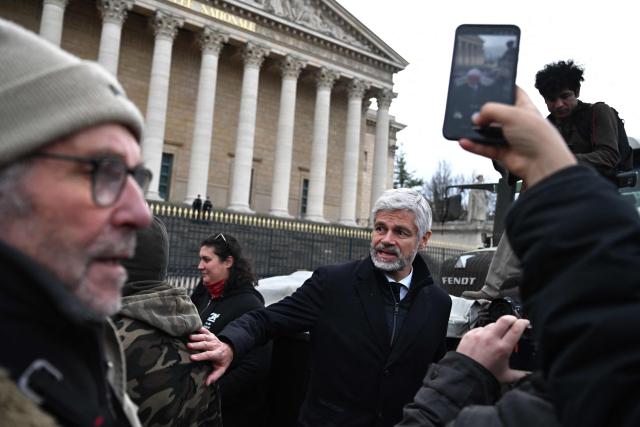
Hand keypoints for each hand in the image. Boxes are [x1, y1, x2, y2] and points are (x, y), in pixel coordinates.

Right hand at [188, 327, 233, 385]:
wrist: (229, 350)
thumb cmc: (222, 361)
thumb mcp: (221, 369)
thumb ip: (214, 376)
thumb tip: (207, 383)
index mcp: (217, 354)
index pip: (208, 355)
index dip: (200, 356)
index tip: (192, 358)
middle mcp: (215, 345)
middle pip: (206, 344)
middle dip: (197, 345)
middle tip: (188, 345)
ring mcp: (213, 339)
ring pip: (205, 337)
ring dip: (197, 336)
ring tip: (189, 337)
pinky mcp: (211, 335)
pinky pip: (206, 330)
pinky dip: (201, 328)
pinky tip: (194, 327)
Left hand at [456, 315, 529, 382]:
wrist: (466, 376)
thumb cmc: (485, 376)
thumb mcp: (507, 376)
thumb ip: (521, 374)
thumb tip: (530, 373)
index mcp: (502, 348)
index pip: (516, 329)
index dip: (523, 323)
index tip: (525, 322)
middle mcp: (491, 339)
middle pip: (504, 319)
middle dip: (511, 318)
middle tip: (513, 321)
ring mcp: (479, 335)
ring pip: (491, 324)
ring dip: (497, 327)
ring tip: (497, 335)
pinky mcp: (469, 335)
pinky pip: (480, 328)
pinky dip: (484, 332)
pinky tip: (485, 340)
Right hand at [459, 87, 576, 186]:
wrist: (542, 163)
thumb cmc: (537, 135)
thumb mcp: (512, 114)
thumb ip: (491, 110)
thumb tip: (476, 117)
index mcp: (524, 107)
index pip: (513, 93)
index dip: (502, 88)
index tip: (488, 85)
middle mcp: (516, 122)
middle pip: (496, 114)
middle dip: (483, 113)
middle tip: (470, 109)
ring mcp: (509, 138)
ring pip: (488, 132)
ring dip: (476, 131)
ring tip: (463, 126)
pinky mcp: (503, 152)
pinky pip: (484, 148)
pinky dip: (474, 146)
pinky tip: (464, 141)